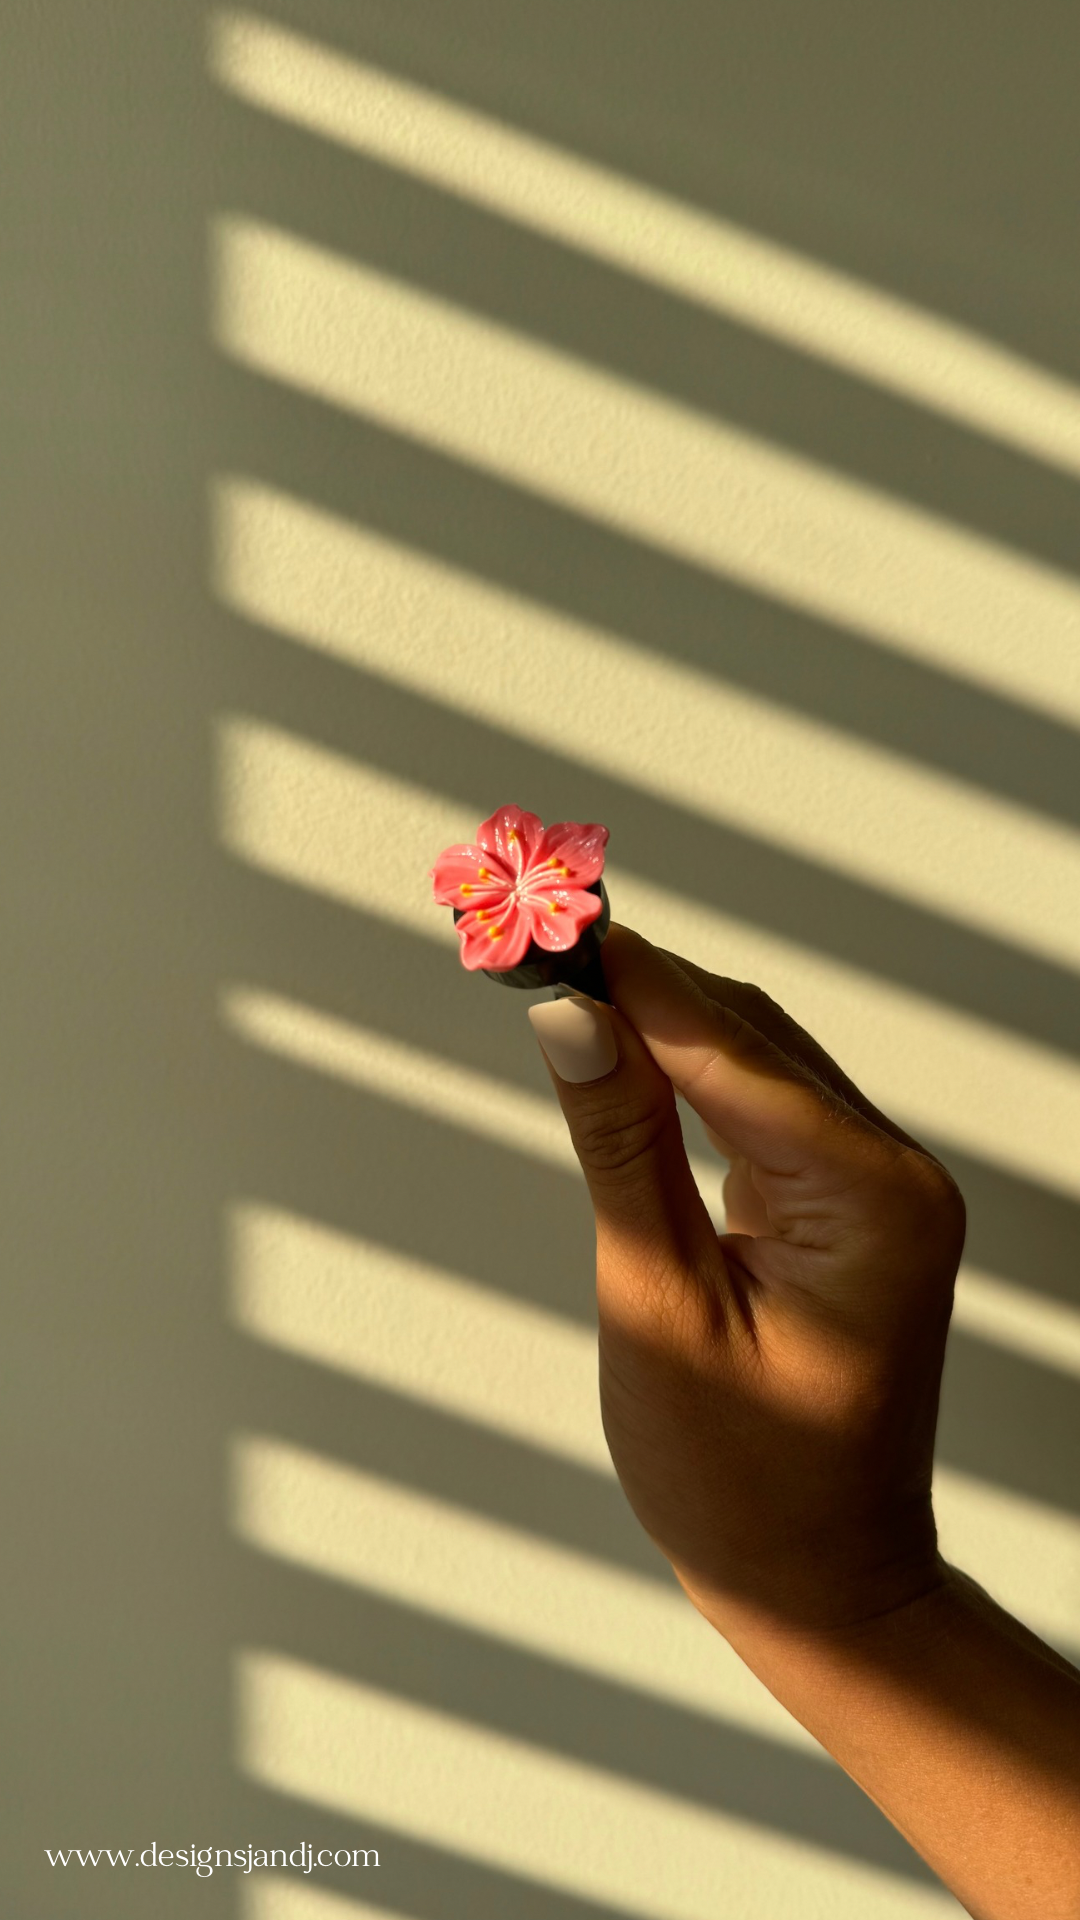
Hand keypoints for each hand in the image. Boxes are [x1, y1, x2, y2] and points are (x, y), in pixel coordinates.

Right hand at [530, 923, 965, 1637]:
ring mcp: (880, 1187)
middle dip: (637, 982)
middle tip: (528, 937)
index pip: (729, 1048)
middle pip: (748, 1034)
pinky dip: (689, 1071)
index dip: (627, 976)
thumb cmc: (738, 1478)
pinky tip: (621, 1051)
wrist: (817, 1579)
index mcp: (871, 1199)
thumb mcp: (658, 1303)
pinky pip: (763, 1105)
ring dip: (657, 1018)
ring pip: (755, 1057)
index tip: (543, 919)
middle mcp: (895, 1174)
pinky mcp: (849, 1203)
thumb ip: (620, 1144)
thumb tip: (569, 1014)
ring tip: (553, 978)